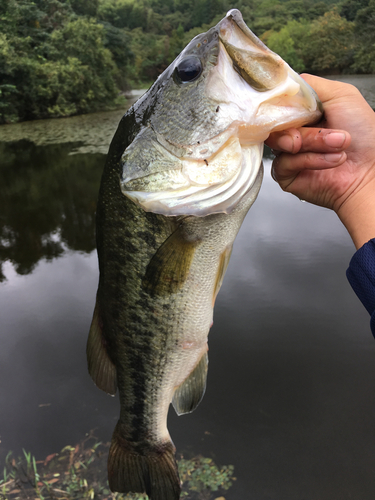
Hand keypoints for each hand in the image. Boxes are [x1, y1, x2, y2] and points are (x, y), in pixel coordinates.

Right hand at [265, 74, 374, 248]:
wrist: (370, 172)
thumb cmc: (365, 136)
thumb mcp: (341, 95)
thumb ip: (308, 85)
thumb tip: (281, 85)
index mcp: (303, 113)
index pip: (278, 102)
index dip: (283, 104)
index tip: (295, 107)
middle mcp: (294, 131)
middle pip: (276, 121)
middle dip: (307, 128)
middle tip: (332, 134)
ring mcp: (287, 153)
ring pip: (281, 142)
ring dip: (313, 143)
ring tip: (338, 147)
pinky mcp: (285, 175)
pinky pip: (283, 163)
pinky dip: (310, 161)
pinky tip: (331, 162)